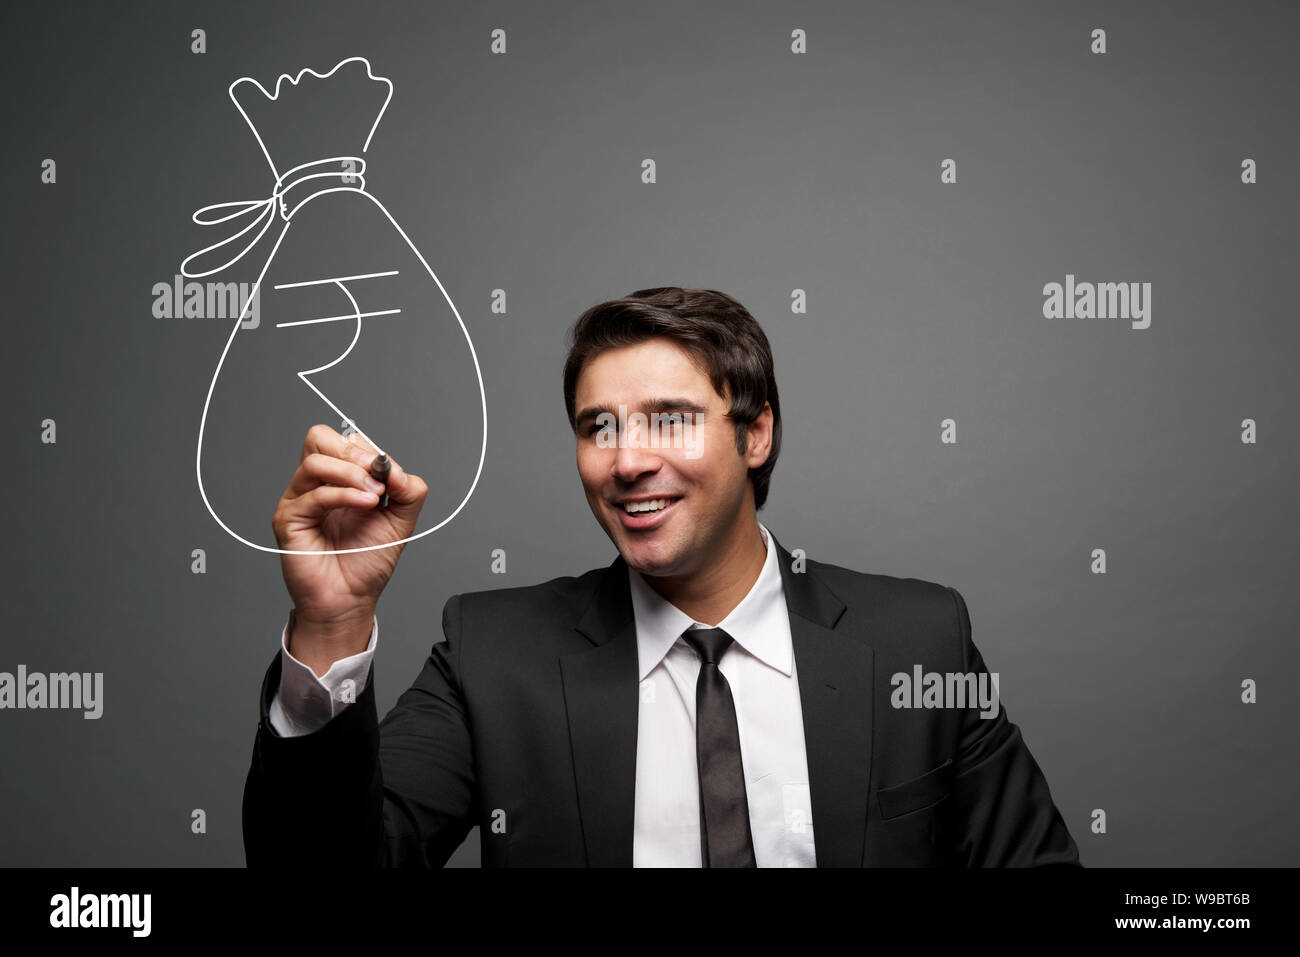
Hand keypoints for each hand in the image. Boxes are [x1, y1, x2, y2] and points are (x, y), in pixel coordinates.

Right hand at [271, 424, 428, 663]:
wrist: (351, 599)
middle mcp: (315, 485)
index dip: (369, 450)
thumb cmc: (367, 561)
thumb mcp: (401, 520)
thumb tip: (397, 469)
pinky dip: (343, 495)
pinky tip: (365, 505)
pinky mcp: (289, 520)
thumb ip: (408, 490)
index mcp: (338, 479)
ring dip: (352, 473)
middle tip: (378, 475)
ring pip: (315, 462)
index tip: (390, 474)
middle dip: (354, 451)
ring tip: (374, 496)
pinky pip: (313, 494)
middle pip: (318, 438)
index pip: (344, 441)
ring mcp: (299, 500)